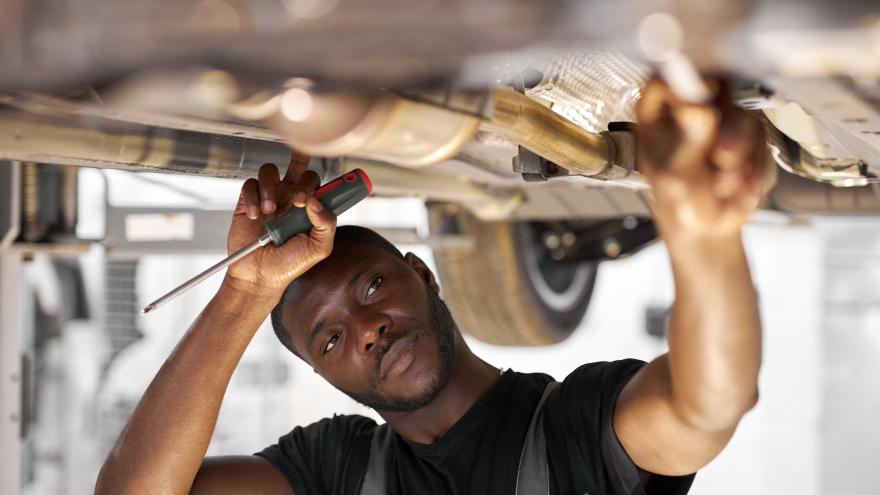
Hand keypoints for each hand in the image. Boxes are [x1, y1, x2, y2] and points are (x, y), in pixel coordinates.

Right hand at [225, 152, 335, 292]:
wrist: (259, 276)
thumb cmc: (290, 263)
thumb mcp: (318, 248)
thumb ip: (326, 224)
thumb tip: (317, 202)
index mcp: (311, 206)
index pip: (319, 181)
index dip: (318, 184)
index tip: (311, 201)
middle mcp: (291, 197)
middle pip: (298, 165)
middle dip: (298, 169)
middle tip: (298, 199)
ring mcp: (270, 197)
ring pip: (270, 170)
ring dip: (270, 189)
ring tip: (270, 212)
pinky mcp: (249, 201)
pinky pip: (250, 184)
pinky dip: (253, 198)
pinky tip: (255, 216)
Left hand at [636, 79, 774, 241]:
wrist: (707, 227)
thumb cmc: (678, 200)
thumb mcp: (676, 175)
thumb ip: (687, 140)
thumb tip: (695, 107)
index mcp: (658, 111)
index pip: (669, 76)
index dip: (688, 87)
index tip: (702, 110)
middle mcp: (690, 105)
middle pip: (718, 91)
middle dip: (728, 130)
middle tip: (722, 158)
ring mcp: (722, 116)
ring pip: (745, 118)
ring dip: (740, 158)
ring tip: (721, 184)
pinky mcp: (749, 131)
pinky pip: (764, 140)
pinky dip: (754, 168)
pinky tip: (738, 188)